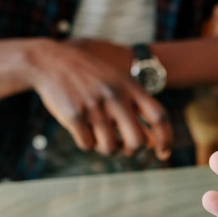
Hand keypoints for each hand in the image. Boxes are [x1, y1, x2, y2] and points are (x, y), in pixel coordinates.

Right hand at [24, 38, 171, 158]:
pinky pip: (87, 145)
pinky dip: (86, 143)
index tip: (163, 154)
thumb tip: (151, 142)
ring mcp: (94, 106)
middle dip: (131, 151)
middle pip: (137, 141)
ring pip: (110, 148)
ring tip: (99, 137)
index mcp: (130, 87)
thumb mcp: (117, 83)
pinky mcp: (74, 116)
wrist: (52, 62)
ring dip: (106, 149)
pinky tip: (82, 130)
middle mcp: (115, 97)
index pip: (159, 116)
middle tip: (124, 149)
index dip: (166, 138)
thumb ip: (136, 108)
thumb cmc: (90, 76)